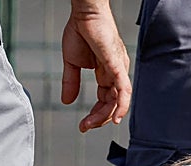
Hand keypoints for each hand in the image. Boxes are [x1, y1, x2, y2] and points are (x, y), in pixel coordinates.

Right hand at [61, 0, 131, 131]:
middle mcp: (115, 73)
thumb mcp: (72, 62)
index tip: (83, 124)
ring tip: (93, 124)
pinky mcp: (117, 65)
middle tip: (86, 126)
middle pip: (112, 104)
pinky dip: (122, 105)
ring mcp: (118, 70)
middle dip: (99, 118)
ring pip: (118, 100)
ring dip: (106, 115)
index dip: (95, 115)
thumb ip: (71, 83)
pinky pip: (124, 90)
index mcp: (106, 73)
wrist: (83, 13)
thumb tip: (66, 101)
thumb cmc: (80, 30)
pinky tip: (116, 117)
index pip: (105, 101)